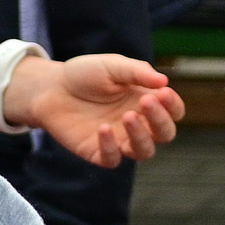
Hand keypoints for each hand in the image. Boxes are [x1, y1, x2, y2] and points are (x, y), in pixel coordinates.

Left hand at [9, 54, 184, 166]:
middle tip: (145, 102)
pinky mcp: (97, 151)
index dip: (173, 106)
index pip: (173, 112)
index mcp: (146, 101)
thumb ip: (138, 72)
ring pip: (144, 151)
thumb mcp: (113, 65)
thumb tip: (164, 82)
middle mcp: (137, 123)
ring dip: (141, 137)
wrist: (51, 87)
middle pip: (164, 134)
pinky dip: (111, 147)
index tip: (163, 93)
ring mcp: (119, 139)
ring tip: (126, 117)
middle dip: (160, 121)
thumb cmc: (85, 74)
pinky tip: (103, 129)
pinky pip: (112, 159)